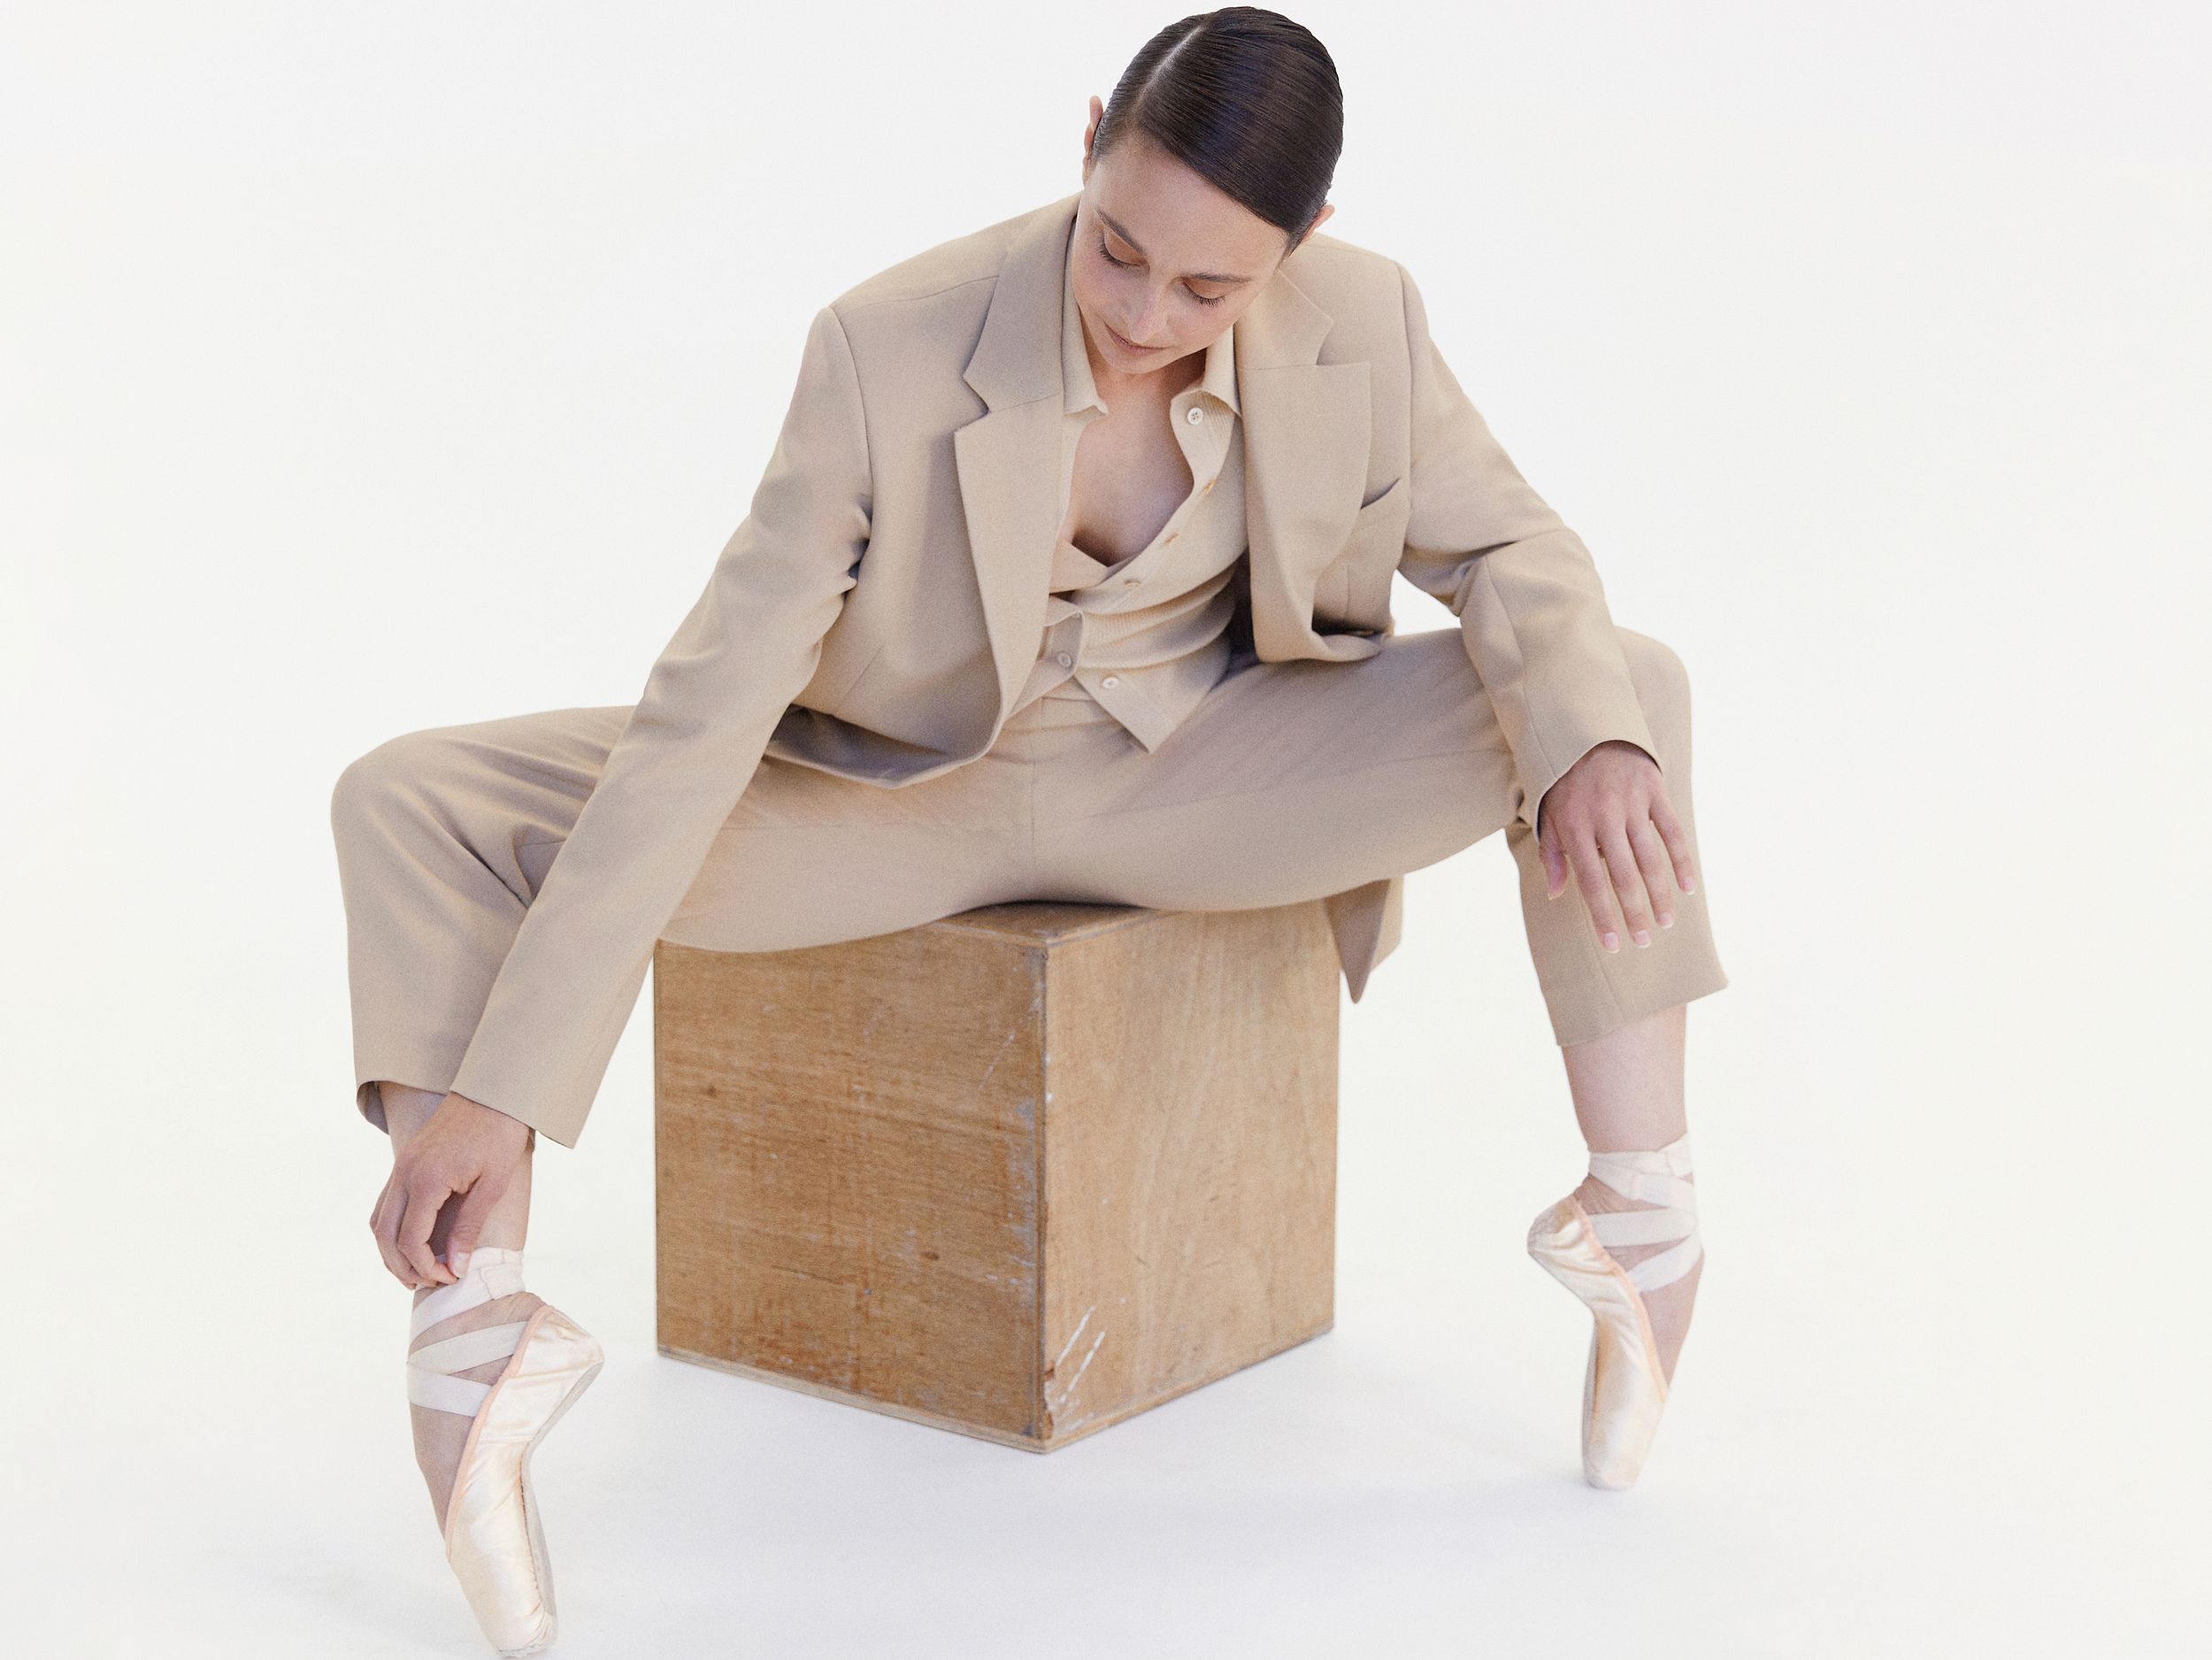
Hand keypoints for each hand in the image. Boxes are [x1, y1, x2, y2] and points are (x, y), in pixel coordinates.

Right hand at [369, 1092, 532, 1289]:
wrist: (493, 1093)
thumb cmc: (499, 1136)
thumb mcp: (492, 1185)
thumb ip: (469, 1227)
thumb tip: (456, 1267)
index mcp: (426, 1180)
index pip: (411, 1240)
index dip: (427, 1268)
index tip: (450, 1279)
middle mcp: (404, 1174)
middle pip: (386, 1236)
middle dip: (402, 1267)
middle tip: (427, 1285)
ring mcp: (400, 1167)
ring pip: (379, 1221)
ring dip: (390, 1251)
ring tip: (415, 1272)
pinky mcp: (404, 1162)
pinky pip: (385, 1204)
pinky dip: (391, 1229)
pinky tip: (410, 1243)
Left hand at [1536, 739, 1696, 952]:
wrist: (1586, 731)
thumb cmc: (1564, 783)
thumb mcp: (1548, 816)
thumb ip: (1552, 855)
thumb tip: (1556, 894)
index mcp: (1575, 827)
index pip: (1591, 882)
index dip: (1602, 916)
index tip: (1612, 944)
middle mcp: (1604, 818)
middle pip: (1623, 876)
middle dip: (1634, 913)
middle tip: (1643, 940)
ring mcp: (1631, 804)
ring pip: (1650, 858)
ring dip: (1660, 894)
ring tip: (1666, 921)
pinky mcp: (1654, 792)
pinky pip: (1672, 832)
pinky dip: (1681, 861)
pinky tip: (1687, 888)